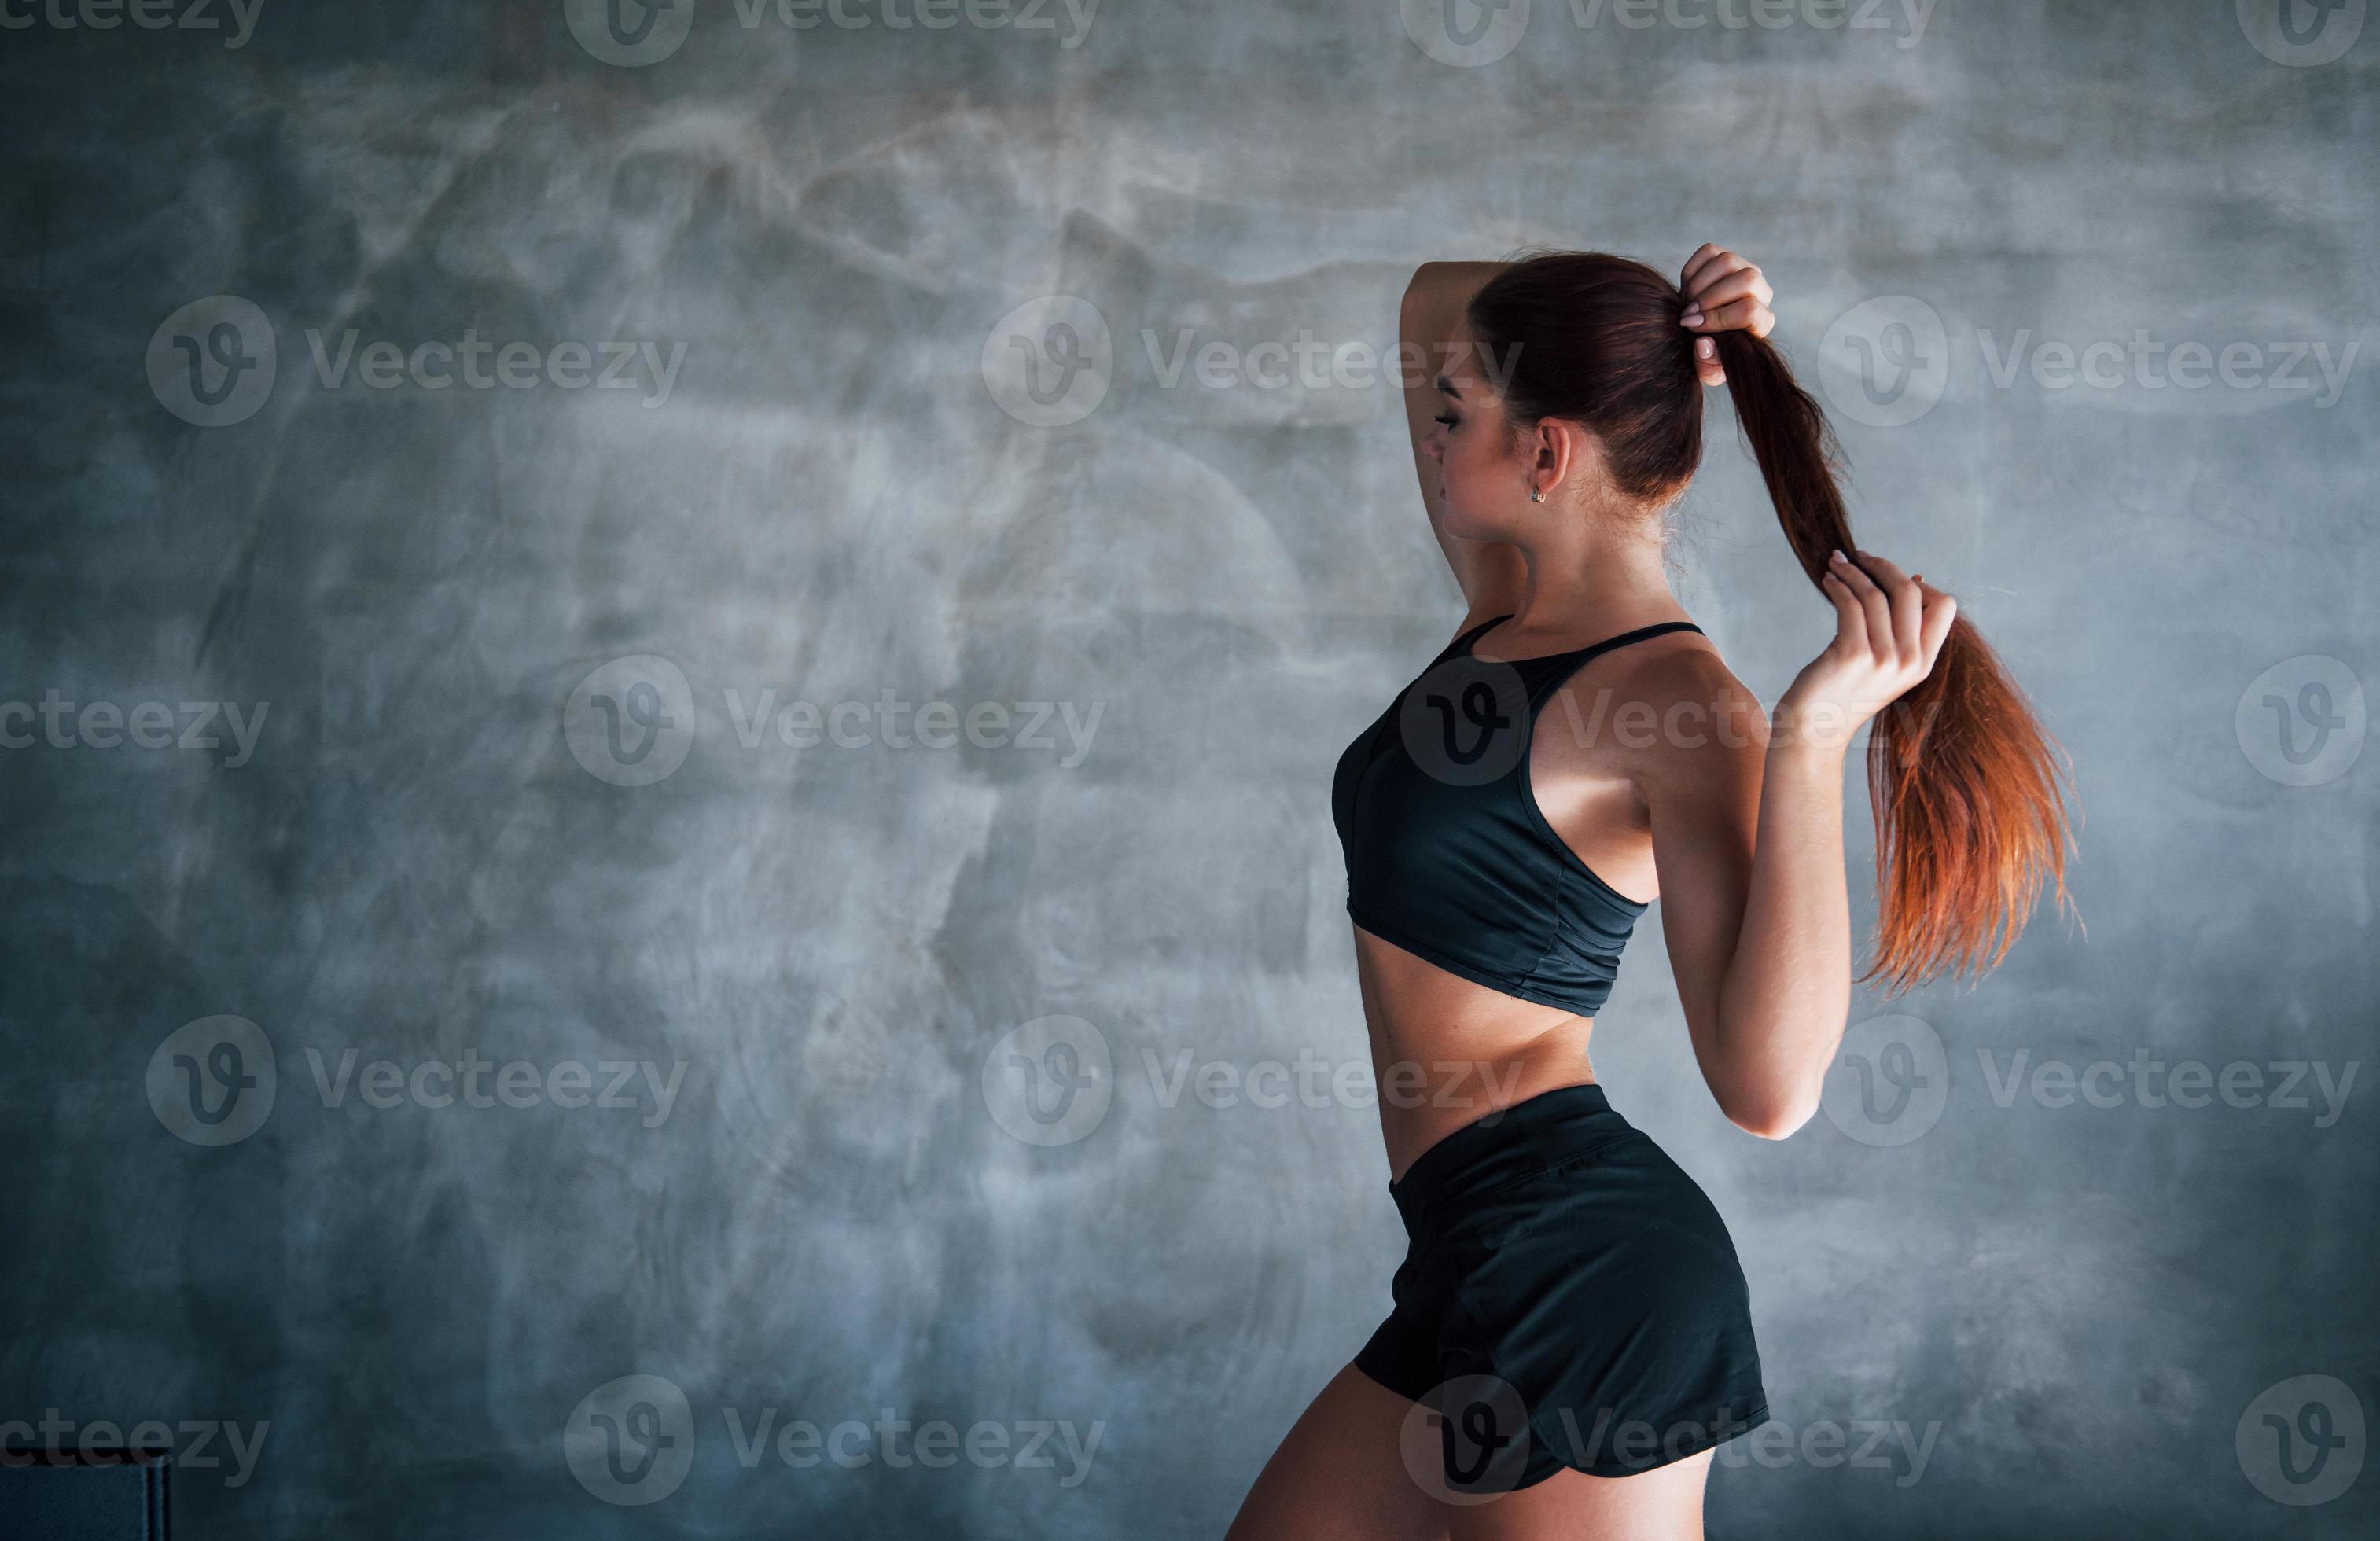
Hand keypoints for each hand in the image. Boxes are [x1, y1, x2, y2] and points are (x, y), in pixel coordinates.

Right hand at [1679, 243, 1775, 386]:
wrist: (1698, 332)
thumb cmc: (1707, 353)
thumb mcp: (1707, 368)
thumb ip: (1708, 365)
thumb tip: (1704, 343)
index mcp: (1762, 321)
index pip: (1750, 310)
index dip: (1718, 318)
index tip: (1692, 327)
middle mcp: (1760, 291)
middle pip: (1746, 279)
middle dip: (1710, 297)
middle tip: (1687, 313)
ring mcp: (1743, 269)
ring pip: (1727, 261)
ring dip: (1698, 284)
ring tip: (1685, 302)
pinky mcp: (1724, 257)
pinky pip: (1709, 252)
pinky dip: (1691, 271)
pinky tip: (1686, 290)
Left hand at [1776, 549, 1956, 754]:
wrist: (1814, 732)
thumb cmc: (1842, 694)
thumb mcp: (1885, 666)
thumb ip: (1902, 633)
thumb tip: (1914, 578)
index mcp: (1924, 663)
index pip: (1944, 605)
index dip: (1919, 582)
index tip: (1890, 573)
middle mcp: (1909, 662)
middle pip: (1909, 591)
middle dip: (1883, 565)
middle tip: (1859, 556)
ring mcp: (1883, 659)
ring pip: (1875, 593)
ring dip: (1853, 571)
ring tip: (1835, 564)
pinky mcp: (1853, 655)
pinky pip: (1850, 603)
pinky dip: (1838, 585)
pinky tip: (1828, 581)